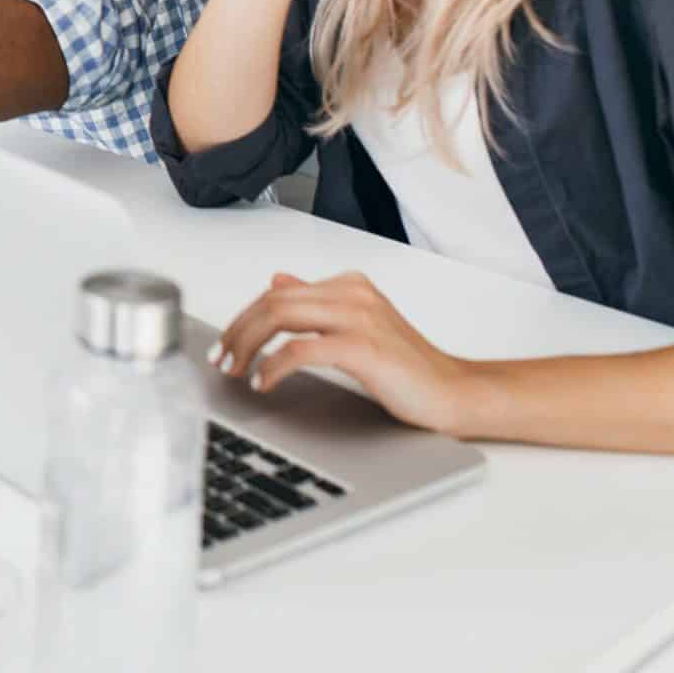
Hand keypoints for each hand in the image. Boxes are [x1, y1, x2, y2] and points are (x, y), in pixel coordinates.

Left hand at [213, 271, 474, 435]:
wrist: (453, 393)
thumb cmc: (407, 366)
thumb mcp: (356, 326)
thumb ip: (317, 302)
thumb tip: (278, 279)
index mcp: (349, 285)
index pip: (277, 293)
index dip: (244, 318)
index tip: (224, 344)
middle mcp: (352, 293)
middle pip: (273, 301)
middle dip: (237, 331)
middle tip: (219, 359)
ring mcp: (359, 317)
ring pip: (281, 316)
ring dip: (247, 345)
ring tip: (235, 369)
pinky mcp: (364, 347)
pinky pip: (302, 349)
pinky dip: (274, 365)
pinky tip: (264, 382)